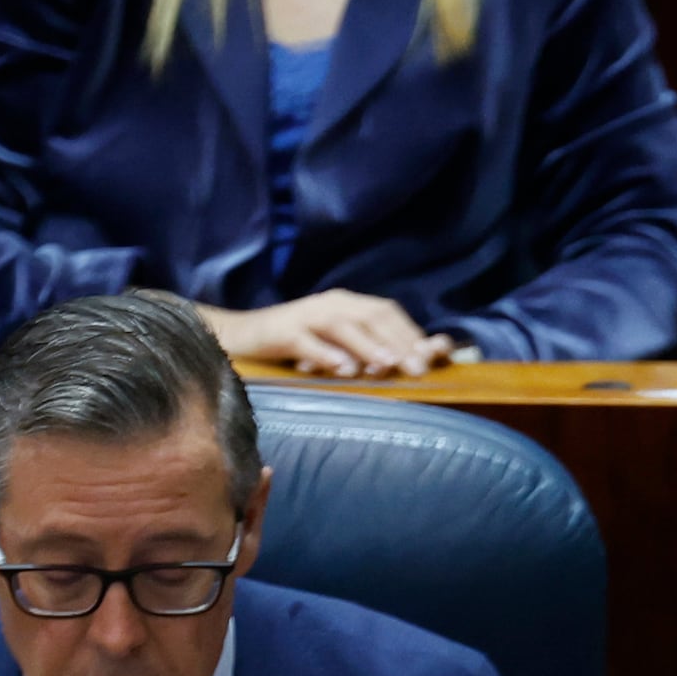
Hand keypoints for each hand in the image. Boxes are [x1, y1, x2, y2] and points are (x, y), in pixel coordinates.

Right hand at [198, 290, 445, 378]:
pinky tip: (344, 370)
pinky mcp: (282, 333)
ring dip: (368, 346)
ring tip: (388, 365)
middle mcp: (330, 305)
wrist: (240, 336)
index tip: (437, 356)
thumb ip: (367, 349)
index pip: (387, 313)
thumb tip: (408, 364)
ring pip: (343, 327)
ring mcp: (306, 317)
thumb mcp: (336, 343)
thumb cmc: (295, 345)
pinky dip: (327, 355)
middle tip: (421, 369)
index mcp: (346, 305)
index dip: (412, 333)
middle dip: (398, 341)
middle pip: (371, 317)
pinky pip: (307, 342)